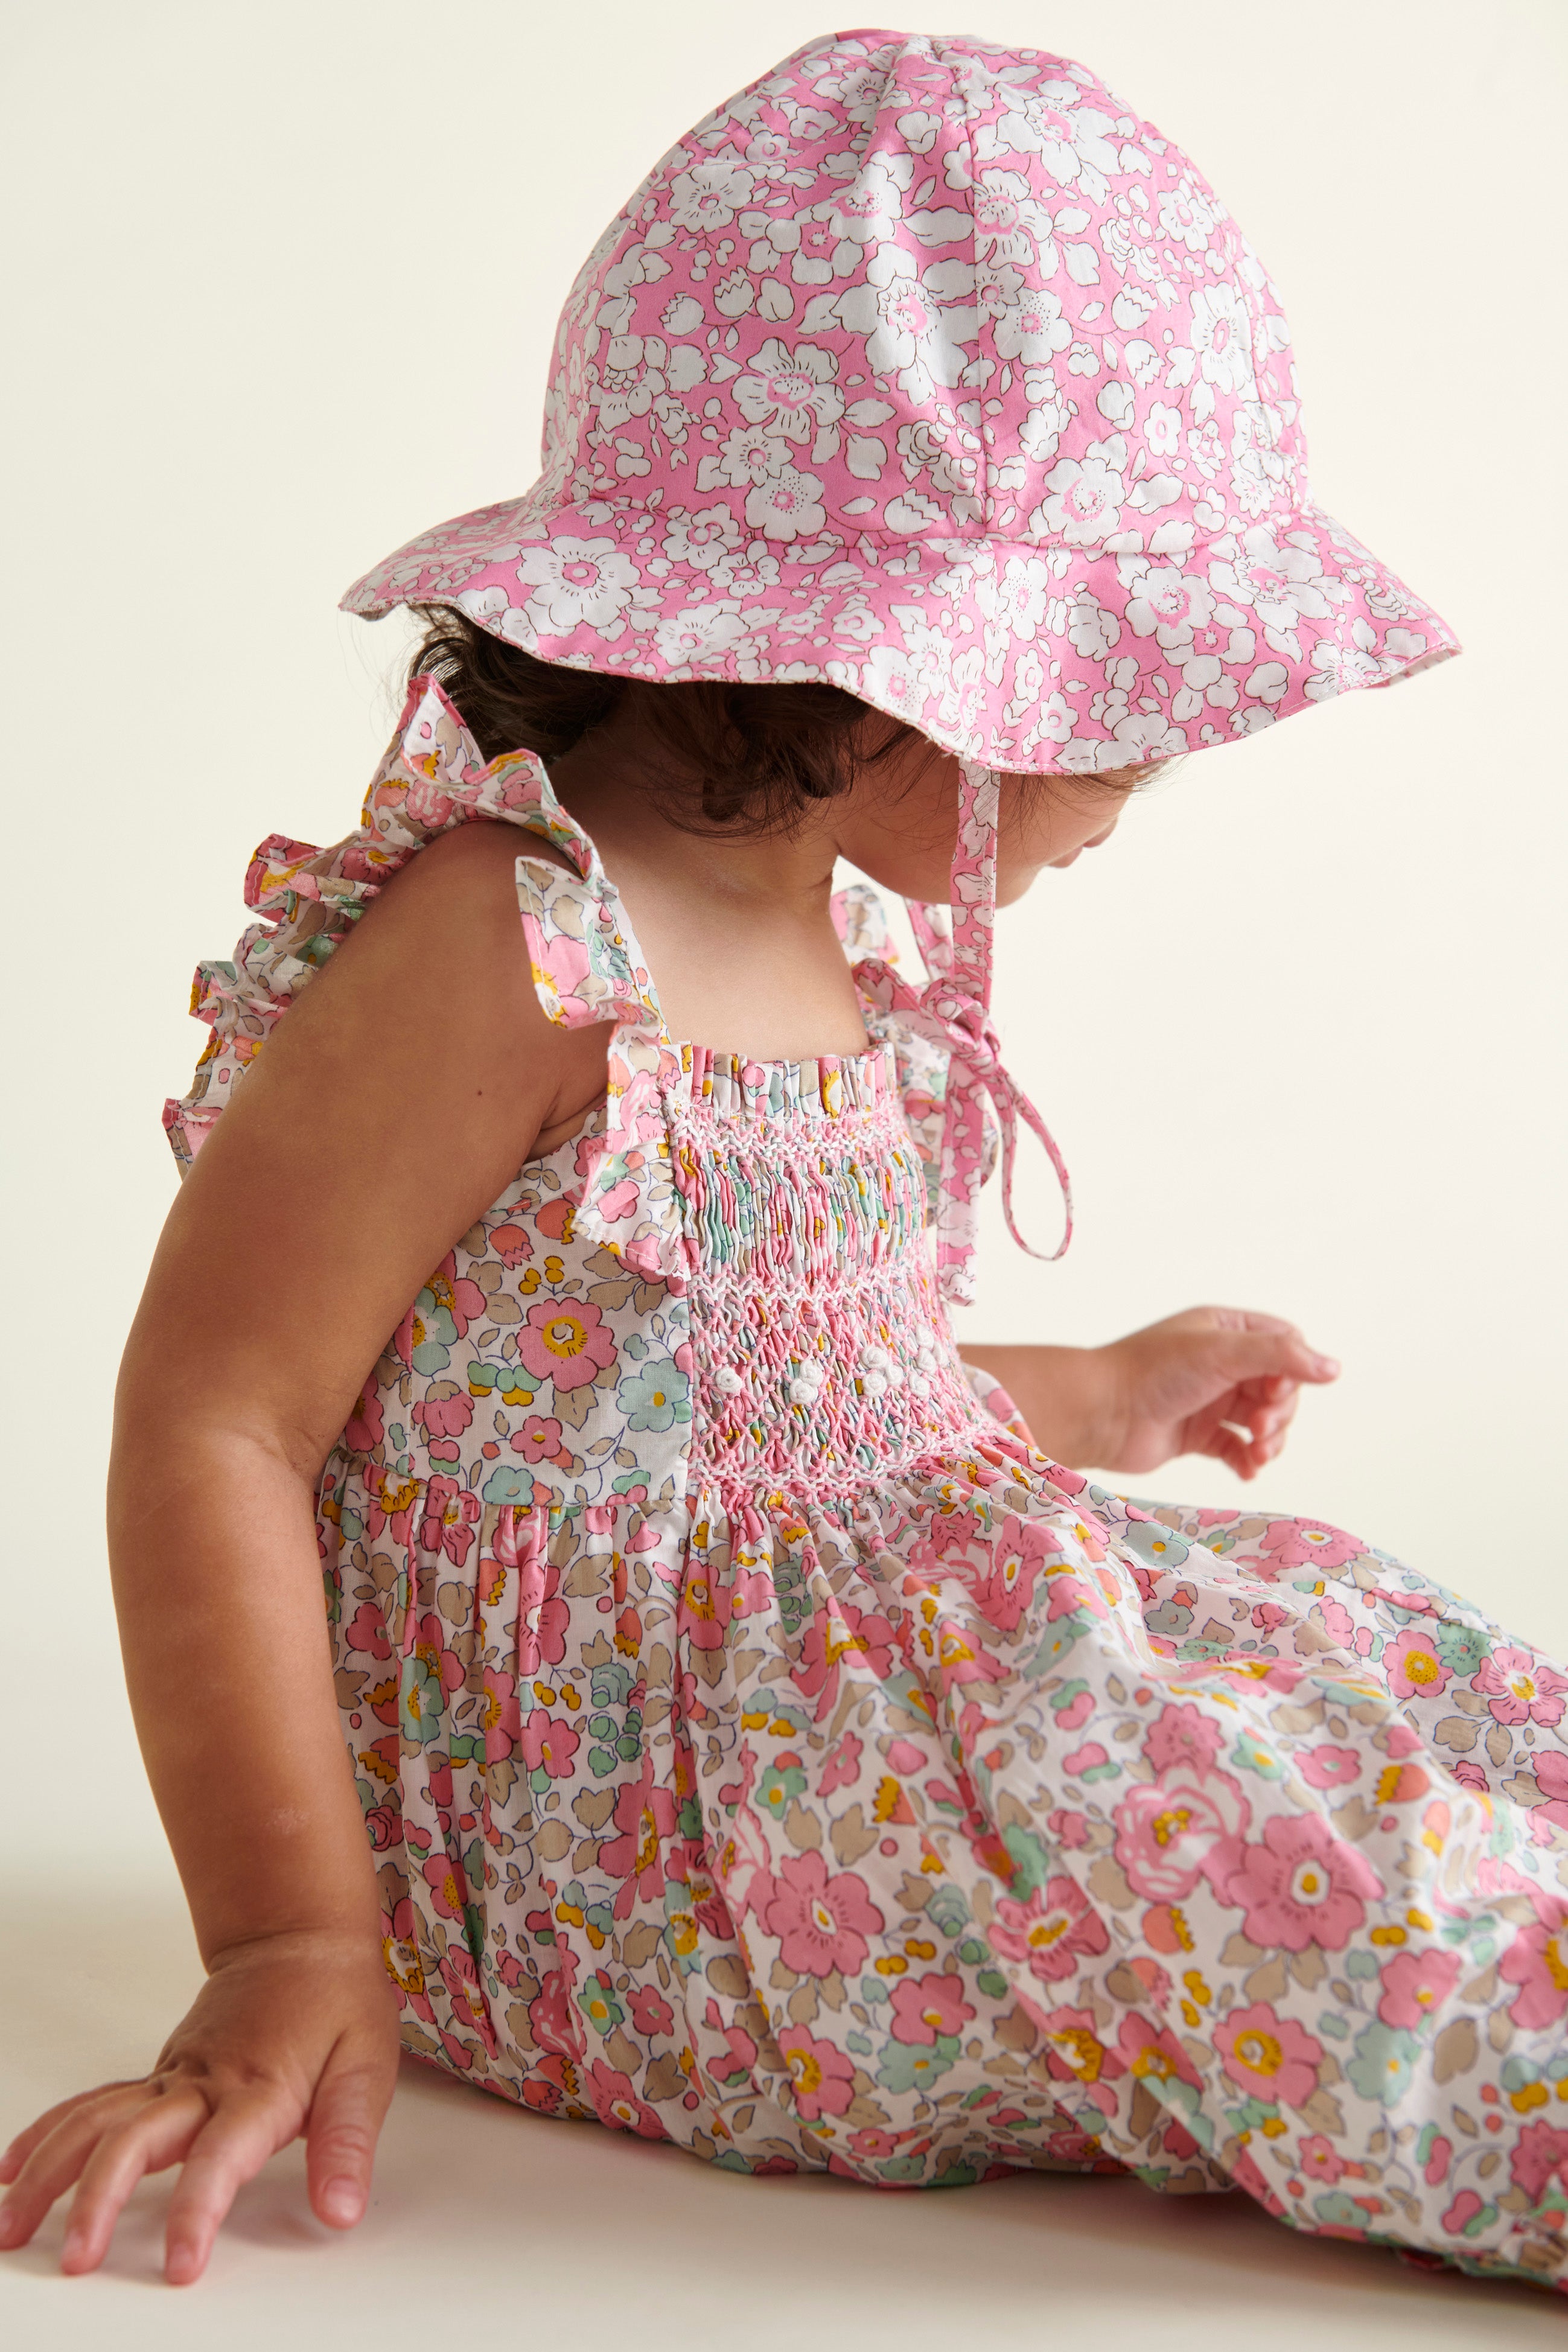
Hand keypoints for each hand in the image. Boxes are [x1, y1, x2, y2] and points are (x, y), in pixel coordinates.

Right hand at [0, 1927, 398, 2284]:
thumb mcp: (366, 2067)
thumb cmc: (335, 2001)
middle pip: (135, 2139)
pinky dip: (48, 2134)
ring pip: (97, 2121)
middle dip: (98, 2199)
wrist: (299, 1938)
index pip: (219, 2157)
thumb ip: (348, 2142)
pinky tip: (13, 2167)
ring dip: (50, 2171)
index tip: (180, 2264)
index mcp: (257, 2090)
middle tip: (76, 2258)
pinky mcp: (157, 2076)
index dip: (197, 2210)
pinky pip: (93, 2105)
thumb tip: (342, 2210)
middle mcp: (202, 2085)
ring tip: (11, 2226)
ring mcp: (171, 2078)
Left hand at [1095, 1305, 1339, 1479]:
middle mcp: (1219, 1362)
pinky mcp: (1197, 1434)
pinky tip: (1247, 1470)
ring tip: (1256, 1454)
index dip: (1292, 1371)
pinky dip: (1248, 1460)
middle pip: (1278, 1388)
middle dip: (1279, 1412)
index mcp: (1225, 1330)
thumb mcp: (1222, 1352)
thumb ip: (1280, 1356)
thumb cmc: (1153, 1372)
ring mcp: (1209, 1400)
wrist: (1100, 1414)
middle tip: (1260, 1428)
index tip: (1275, 1391)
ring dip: (1268, 1440)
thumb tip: (1333, 1368)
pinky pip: (1237, 1449)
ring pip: (1261, 1421)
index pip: (1285, 1345)